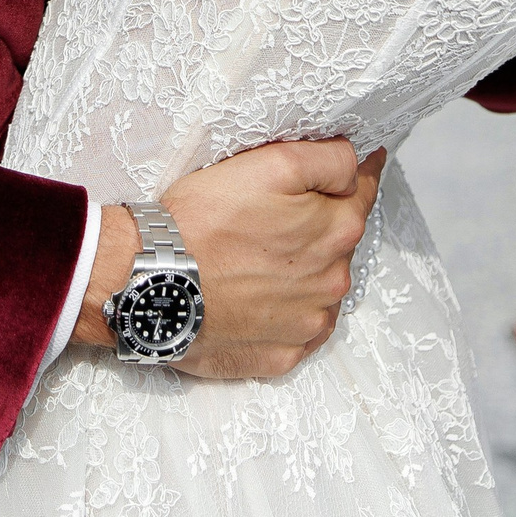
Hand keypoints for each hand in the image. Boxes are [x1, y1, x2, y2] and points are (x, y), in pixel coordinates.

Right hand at [75, 138, 385, 380]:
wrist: (152, 282)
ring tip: (260, 257)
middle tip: (279, 212)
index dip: (359, 175)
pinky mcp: (278, 356)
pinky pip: (297, 330)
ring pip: (321, 288)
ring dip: (304, 270)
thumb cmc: (204, 219)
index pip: (363, 194)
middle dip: (322, 224)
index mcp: (335, 233)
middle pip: (340, 243)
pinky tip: (257, 296)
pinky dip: (285, 312)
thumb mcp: (272, 164)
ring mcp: (306, 325)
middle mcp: (331, 283)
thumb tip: (360, 163)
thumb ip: (329, 160)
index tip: (360, 164)